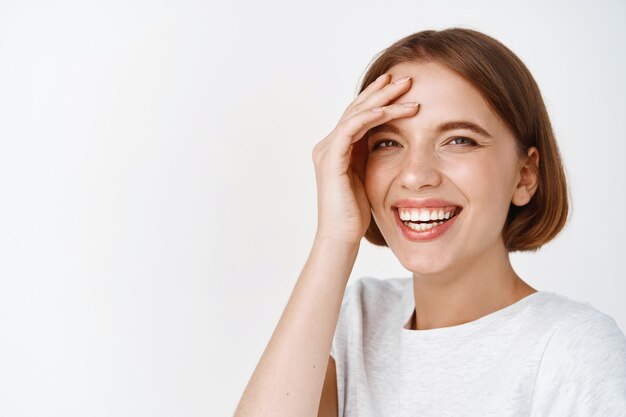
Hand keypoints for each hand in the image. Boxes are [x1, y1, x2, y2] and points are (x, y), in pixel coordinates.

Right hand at [311, 73, 419, 245]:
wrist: (340, 237)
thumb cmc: (355, 213)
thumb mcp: (368, 178)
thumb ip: (372, 157)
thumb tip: (393, 142)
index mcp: (336, 149)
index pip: (358, 115)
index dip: (378, 98)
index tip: (400, 86)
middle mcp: (328, 145)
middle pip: (356, 108)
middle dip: (381, 91)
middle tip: (405, 76)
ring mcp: (327, 151)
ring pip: (355, 114)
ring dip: (381, 99)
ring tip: (405, 87)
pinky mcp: (330, 160)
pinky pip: (351, 129)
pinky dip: (371, 117)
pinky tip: (391, 110)